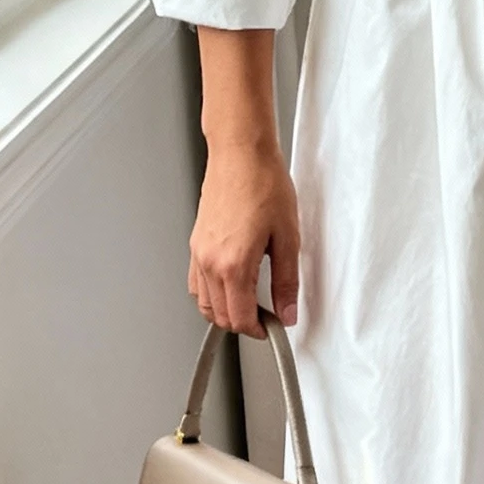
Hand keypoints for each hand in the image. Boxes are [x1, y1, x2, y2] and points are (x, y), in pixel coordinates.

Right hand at [189, 142, 299, 334]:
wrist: (240, 154)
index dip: (259, 330)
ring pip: (204, 303)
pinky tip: (229, 287)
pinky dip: (210, 295)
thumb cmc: (263, 184)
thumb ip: (286, 281)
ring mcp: (198, 253)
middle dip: (243, 323)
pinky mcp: (195, 243)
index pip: (240, 318)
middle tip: (267, 316)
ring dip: (225, 311)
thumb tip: (288, 311)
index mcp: (234, 265)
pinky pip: (196, 283)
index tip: (274, 326)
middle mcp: (210, 262)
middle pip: (220, 315)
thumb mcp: (288, 237)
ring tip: (250, 303)